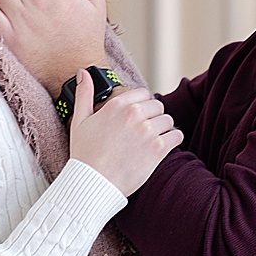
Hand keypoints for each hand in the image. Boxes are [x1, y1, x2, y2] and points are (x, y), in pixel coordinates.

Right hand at [68, 80, 183, 195]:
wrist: (93, 183)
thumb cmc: (84, 155)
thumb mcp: (79, 121)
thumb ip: (84, 94)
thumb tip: (83, 72)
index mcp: (117, 105)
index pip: (143, 94)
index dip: (141, 105)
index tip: (137, 118)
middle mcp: (134, 114)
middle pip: (158, 106)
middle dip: (153, 117)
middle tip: (143, 132)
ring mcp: (147, 131)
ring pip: (168, 121)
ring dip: (163, 129)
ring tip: (151, 141)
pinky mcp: (158, 148)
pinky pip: (176, 136)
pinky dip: (172, 141)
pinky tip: (161, 148)